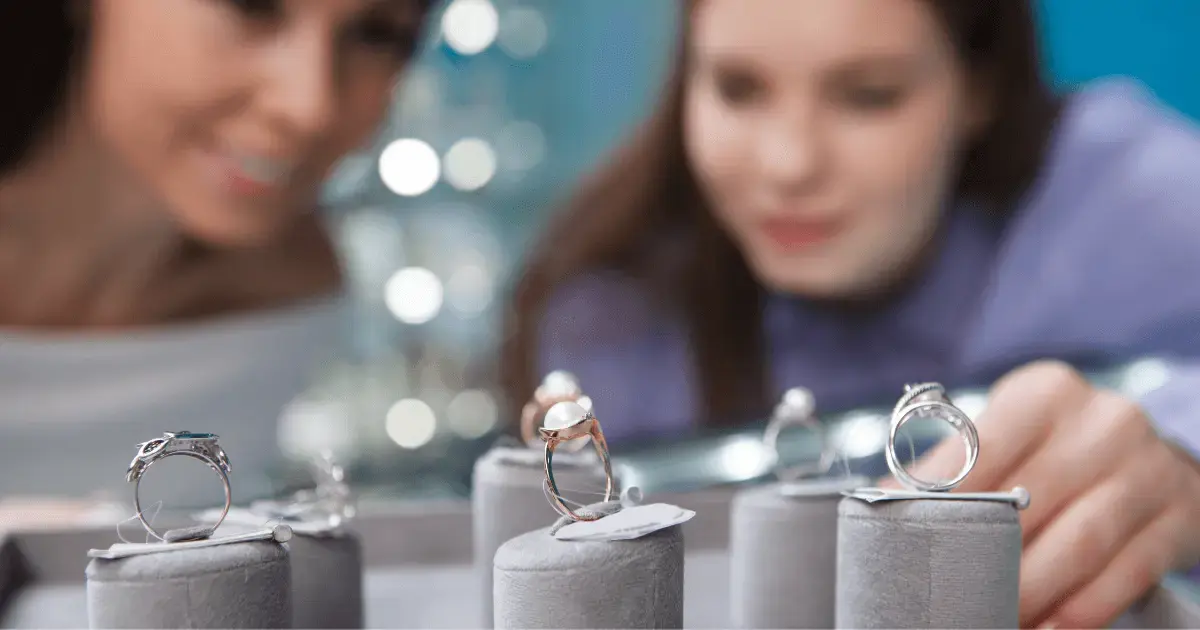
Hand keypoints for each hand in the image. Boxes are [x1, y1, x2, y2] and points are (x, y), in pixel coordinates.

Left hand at [895, 360, 1199, 627]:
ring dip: (1025, 596)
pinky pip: (1121, 578)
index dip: (937, 499)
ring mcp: (1148, 470)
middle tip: (940, 597)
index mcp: (1045, 392)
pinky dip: (1076, 612)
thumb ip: (957, 465)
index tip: (900, 537)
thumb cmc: (1060, 454)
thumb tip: (885, 500)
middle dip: (977, 560)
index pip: (981, 449)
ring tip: (987, 620)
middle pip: (1025, 504)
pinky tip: (1045, 629)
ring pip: (1074, 546)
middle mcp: (1102, 422)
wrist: (1157, 466)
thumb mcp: (1013, 438)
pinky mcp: (1178, 520)